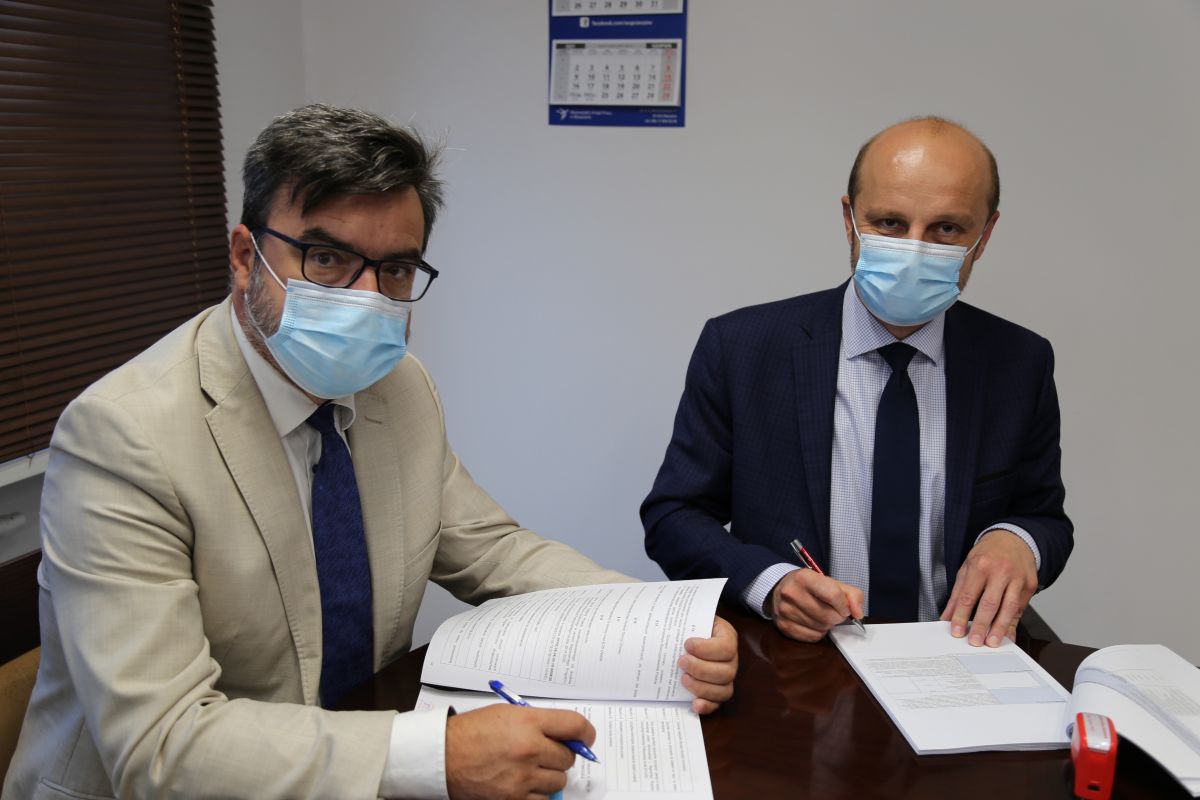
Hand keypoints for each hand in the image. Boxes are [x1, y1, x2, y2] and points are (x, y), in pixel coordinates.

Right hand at [445, 704, 592, 799]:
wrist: (443, 756)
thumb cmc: (471, 732)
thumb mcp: (506, 714)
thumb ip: (538, 722)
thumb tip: (565, 734)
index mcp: (529, 723)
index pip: (575, 726)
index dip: (586, 733)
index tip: (585, 738)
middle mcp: (530, 749)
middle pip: (568, 757)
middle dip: (560, 755)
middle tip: (545, 753)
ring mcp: (523, 777)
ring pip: (558, 781)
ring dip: (549, 776)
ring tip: (530, 769)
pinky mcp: (514, 799)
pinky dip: (537, 794)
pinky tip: (524, 784)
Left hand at [678, 615, 737, 713]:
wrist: (689, 633)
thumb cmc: (690, 624)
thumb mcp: (692, 615)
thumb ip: (686, 619)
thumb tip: (667, 625)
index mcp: (727, 637)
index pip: (726, 648)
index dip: (707, 649)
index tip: (687, 644)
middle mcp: (731, 660)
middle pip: (726, 672)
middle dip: (701, 669)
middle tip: (681, 662)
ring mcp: (726, 678)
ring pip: (724, 690)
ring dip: (702, 687)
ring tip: (683, 679)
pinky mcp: (717, 692)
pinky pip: (718, 704)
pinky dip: (707, 706)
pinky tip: (694, 704)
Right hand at [771, 569, 863, 642]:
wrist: (781, 589)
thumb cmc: (810, 587)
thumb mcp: (832, 583)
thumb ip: (852, 594)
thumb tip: (858, 613)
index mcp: (804, 577)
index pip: (834, 595)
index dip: (844, 605)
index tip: (844, 607)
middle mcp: (791, 593)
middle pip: (828, 615)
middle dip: (837, 617)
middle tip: (833, 612)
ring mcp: (785, 610)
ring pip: (821, 628)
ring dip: (827, 625)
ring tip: (822, 615)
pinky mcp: (784, 626)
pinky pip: (812, 637)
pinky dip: (818, 633)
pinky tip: (814, 623)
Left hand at [940, 529, 1037, 646]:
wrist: (1014, 539)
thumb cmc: (988, 554)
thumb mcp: (967, 567)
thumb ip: (957, 593)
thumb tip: (947, 616)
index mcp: (980, 565)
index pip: (968, 596)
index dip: (961, 616)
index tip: (956, 631)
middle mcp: (1000, 572)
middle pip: (989, 604)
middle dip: (981, 625)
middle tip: (975, 641)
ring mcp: (1017, 578)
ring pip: (1009, 608)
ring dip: (1000, 628)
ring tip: (992, 642)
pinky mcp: (1030, 585)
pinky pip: (1021, 608)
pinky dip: (1014, 623)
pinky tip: (1008, 634)